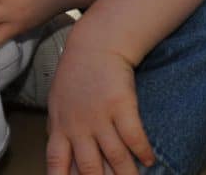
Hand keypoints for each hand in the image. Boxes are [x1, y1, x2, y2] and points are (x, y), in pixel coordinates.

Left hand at [46, 41, 154, 174]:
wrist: (96, 43)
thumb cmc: (76, 74)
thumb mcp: (58, 103)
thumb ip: (59, 131)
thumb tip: (61, 161)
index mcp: (60, 127)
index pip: (56, 165)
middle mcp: (79, 126)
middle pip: (89, 169)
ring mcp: (100, 116)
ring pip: (115, 158)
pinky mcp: (121, 104)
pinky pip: (134, 136)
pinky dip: (143, 151)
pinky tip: (148, 160)